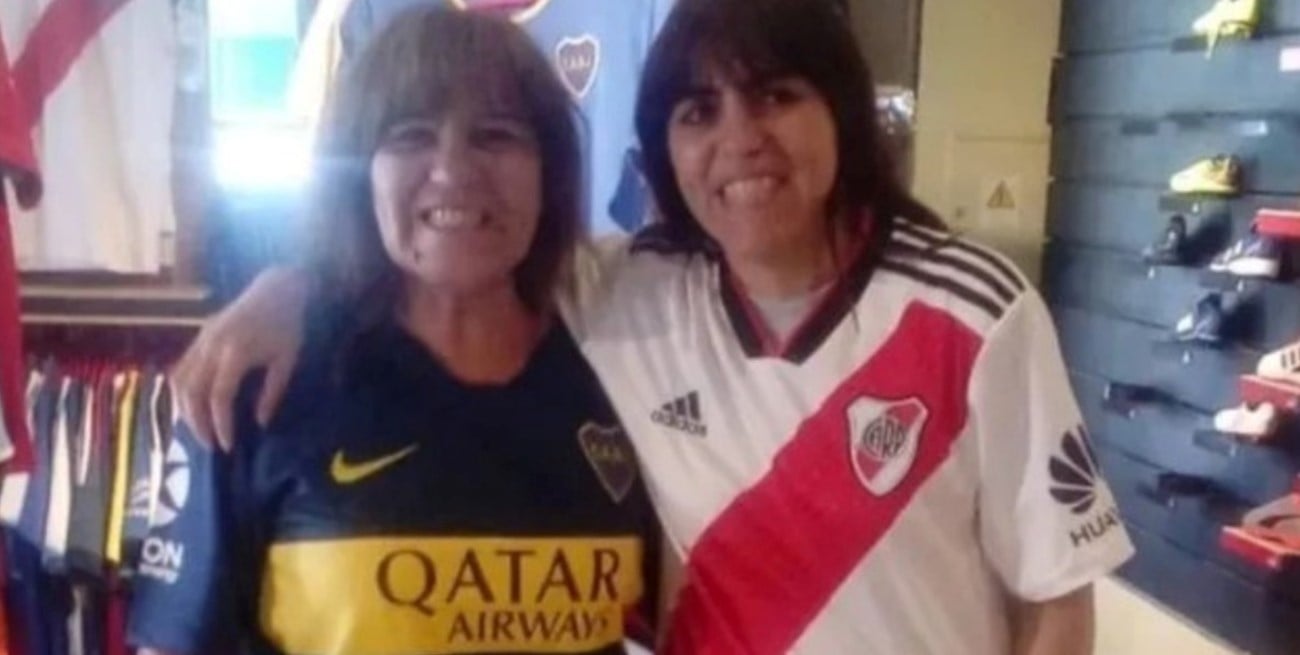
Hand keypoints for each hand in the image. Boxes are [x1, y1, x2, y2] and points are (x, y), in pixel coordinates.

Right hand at [173, 267, 309, 450]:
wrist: (276, 288)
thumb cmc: (287, 324)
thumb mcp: (287, 359)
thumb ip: (272, 392)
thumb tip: (260, 423)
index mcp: (235, 352)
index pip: (219, 397)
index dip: (220, 424)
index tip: (226, 445)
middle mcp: (211, 346)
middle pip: (192, 392)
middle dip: (197, 423)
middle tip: (209, 445)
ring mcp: (201, 338)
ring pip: (180, 381)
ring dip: (185, 409)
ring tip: (199, 429)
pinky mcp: (199, 335)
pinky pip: (180, 367)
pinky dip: (182, 390)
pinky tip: (191, 406)